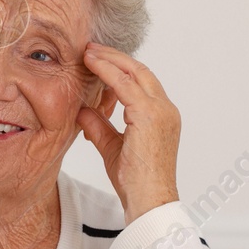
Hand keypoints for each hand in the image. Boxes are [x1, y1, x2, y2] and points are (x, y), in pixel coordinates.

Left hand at [77, 42, 180, 223]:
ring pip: (134, 72)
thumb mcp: (111, 147)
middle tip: (90, 47)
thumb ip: (99, 125)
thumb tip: (82, 109)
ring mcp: (161, 111)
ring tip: (88, 51)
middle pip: (140, 70)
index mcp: (161, 115)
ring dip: (109, 60)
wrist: (148, 201)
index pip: (140, 82)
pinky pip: (126, 85)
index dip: (119, 68)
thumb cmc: (134, 181)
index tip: (97, 59)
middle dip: (114, 57)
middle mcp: (165, 109)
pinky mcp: (150, 115)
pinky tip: (91, 65)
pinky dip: (108, 72)